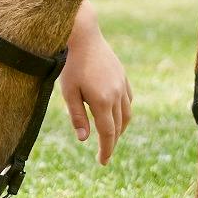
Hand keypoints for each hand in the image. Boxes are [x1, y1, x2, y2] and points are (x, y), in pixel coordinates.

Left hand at [60, 11, 130, 165]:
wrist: (83, 35)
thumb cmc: (71, 63)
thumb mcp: (68, 92)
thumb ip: (77, 116)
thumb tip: (84, 139)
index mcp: (102, 101)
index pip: (107, 134)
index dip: (106, 150)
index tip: (102, 162)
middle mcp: (116, 94)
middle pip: (118, 127)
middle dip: (112, 142)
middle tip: (104, 153)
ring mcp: (122, 84)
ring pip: (127, 114)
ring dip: (120, 128)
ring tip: (111, 136)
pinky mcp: (123, 76)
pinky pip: (128, 100)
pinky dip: (124, 111)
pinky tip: (116, 114)